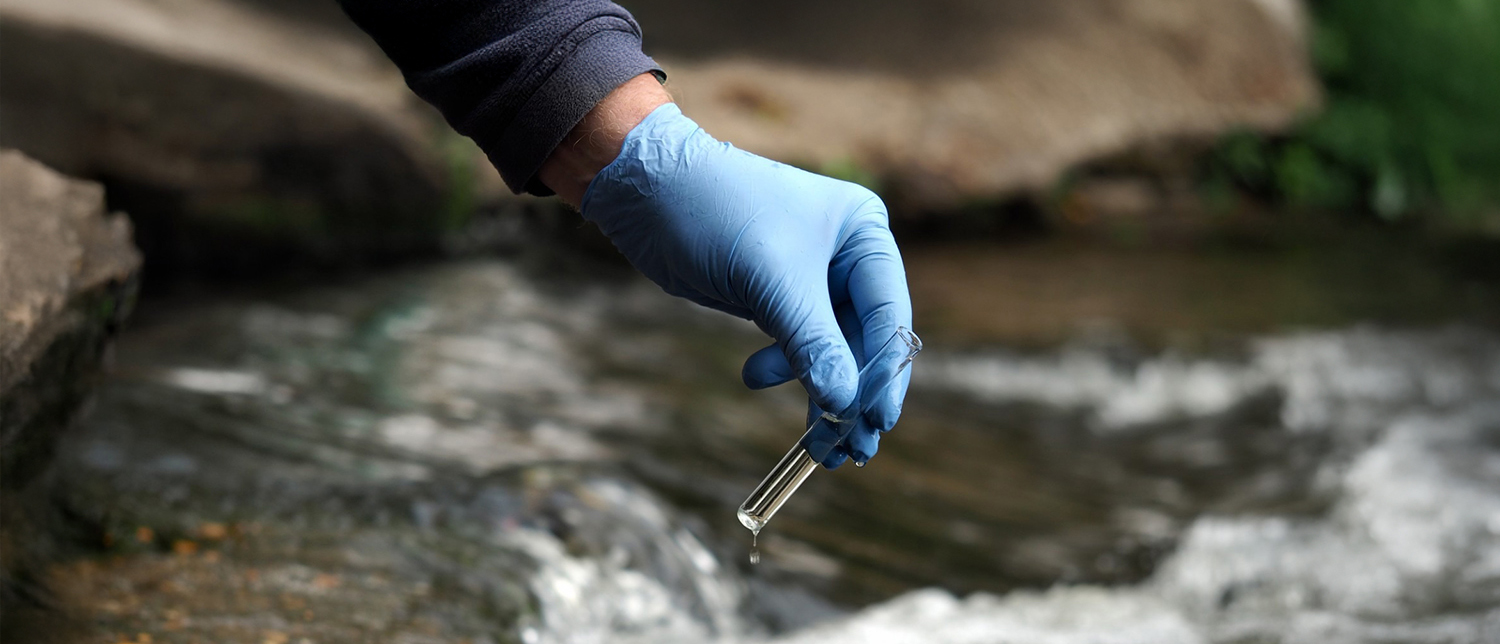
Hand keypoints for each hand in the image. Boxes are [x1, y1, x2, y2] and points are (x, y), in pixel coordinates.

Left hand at [577, 102, 913, 468]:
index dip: (884, 373)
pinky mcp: (777, 298)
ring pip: (831, 352)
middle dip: (854, 395)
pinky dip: (786, 372)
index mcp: (864, 233)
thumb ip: (814, 344)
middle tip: (850, 452)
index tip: (875, 422)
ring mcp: (813, 280)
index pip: (888, 315)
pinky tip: (754, 377)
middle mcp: (847, 256)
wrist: (645, 190)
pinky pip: (798, 347)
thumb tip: (846, 405)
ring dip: (821, 395)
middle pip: (865, 342)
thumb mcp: (771, 282)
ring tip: (814, 445)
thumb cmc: (716, 214)